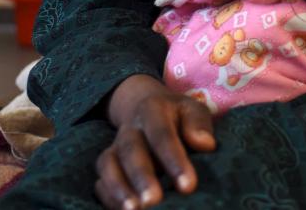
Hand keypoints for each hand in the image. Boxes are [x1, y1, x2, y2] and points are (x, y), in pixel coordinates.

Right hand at [96, 75, 215, 208]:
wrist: (145, 105)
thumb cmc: (178, 116)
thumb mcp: (193, 109)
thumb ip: (198, 123)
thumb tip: (205, 144)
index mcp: (153, 110)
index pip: (162, 134)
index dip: (174, 160)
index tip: (188, 186)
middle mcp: (130, 128)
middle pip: (131, 150)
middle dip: (141, 177)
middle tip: (154, 201)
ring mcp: (115, 146)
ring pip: (109, 164)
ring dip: (119, 189)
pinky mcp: (107, 163)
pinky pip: (100, 179)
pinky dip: (108, 195)